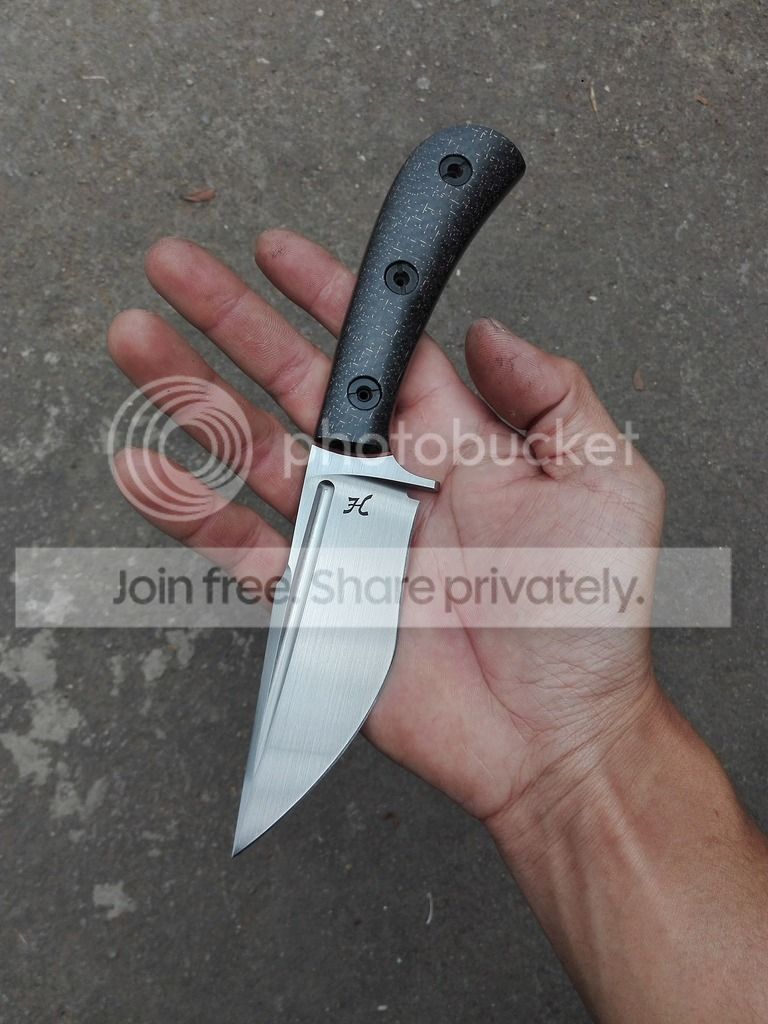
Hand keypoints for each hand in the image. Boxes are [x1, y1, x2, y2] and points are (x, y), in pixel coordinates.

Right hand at [108, 231, 665, 825]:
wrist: (554, 733)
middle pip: (297, 384)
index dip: (328, 297)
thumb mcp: (605, 482)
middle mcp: (392, 479)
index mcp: (455, 442)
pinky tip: (147, 469)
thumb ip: (554, 395)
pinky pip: (240, 546)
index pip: (378, 350)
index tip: (277, 252)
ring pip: (253, 450)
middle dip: (233, 323)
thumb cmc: (589, 618)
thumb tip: (489, 330)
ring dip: (190, 395)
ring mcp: (349, 536)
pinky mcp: (319, 597)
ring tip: (136, 342)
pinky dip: (190, 511)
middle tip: (174, 269)